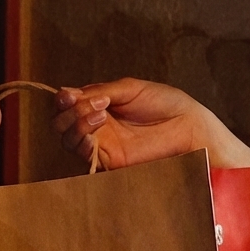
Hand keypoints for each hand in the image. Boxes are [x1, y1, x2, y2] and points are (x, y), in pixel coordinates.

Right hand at [54, 78, 233, 169]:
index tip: (70, 95)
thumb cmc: (164, 103)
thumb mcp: (129, 88)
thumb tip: (67, 93)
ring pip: (69, 140)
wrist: (188, 125)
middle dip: (69, 112)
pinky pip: (86, 158)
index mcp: (99, 105)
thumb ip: (99, 91)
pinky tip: (92, 136)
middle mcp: (97, 126)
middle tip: (92, 105)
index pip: (66, 104)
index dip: (62, 99)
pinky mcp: (112, 162)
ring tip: (99, 115)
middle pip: (61, 123)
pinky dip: (82, 145)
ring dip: (76, 125)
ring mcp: (103, 144)